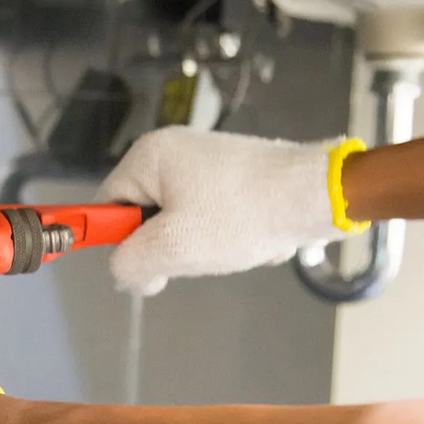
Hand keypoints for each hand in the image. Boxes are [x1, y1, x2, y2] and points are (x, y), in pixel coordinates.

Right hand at [99, 127, 340, 294]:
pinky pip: (208, 216)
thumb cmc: (240, 216)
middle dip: (167, 245)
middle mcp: (172, 150)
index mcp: (149, 155)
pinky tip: (246, 237)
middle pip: (142, 215)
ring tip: (227, 245)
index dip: (119, 241)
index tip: (147, 263)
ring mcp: (205, 161)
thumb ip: (128, 264)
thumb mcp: (172, 248)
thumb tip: (124, 272)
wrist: (318, 195)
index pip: (106, 206)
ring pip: (178, 221)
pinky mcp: (232, 175)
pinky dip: (223, 234)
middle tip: (194, 256)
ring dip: (199, 244)